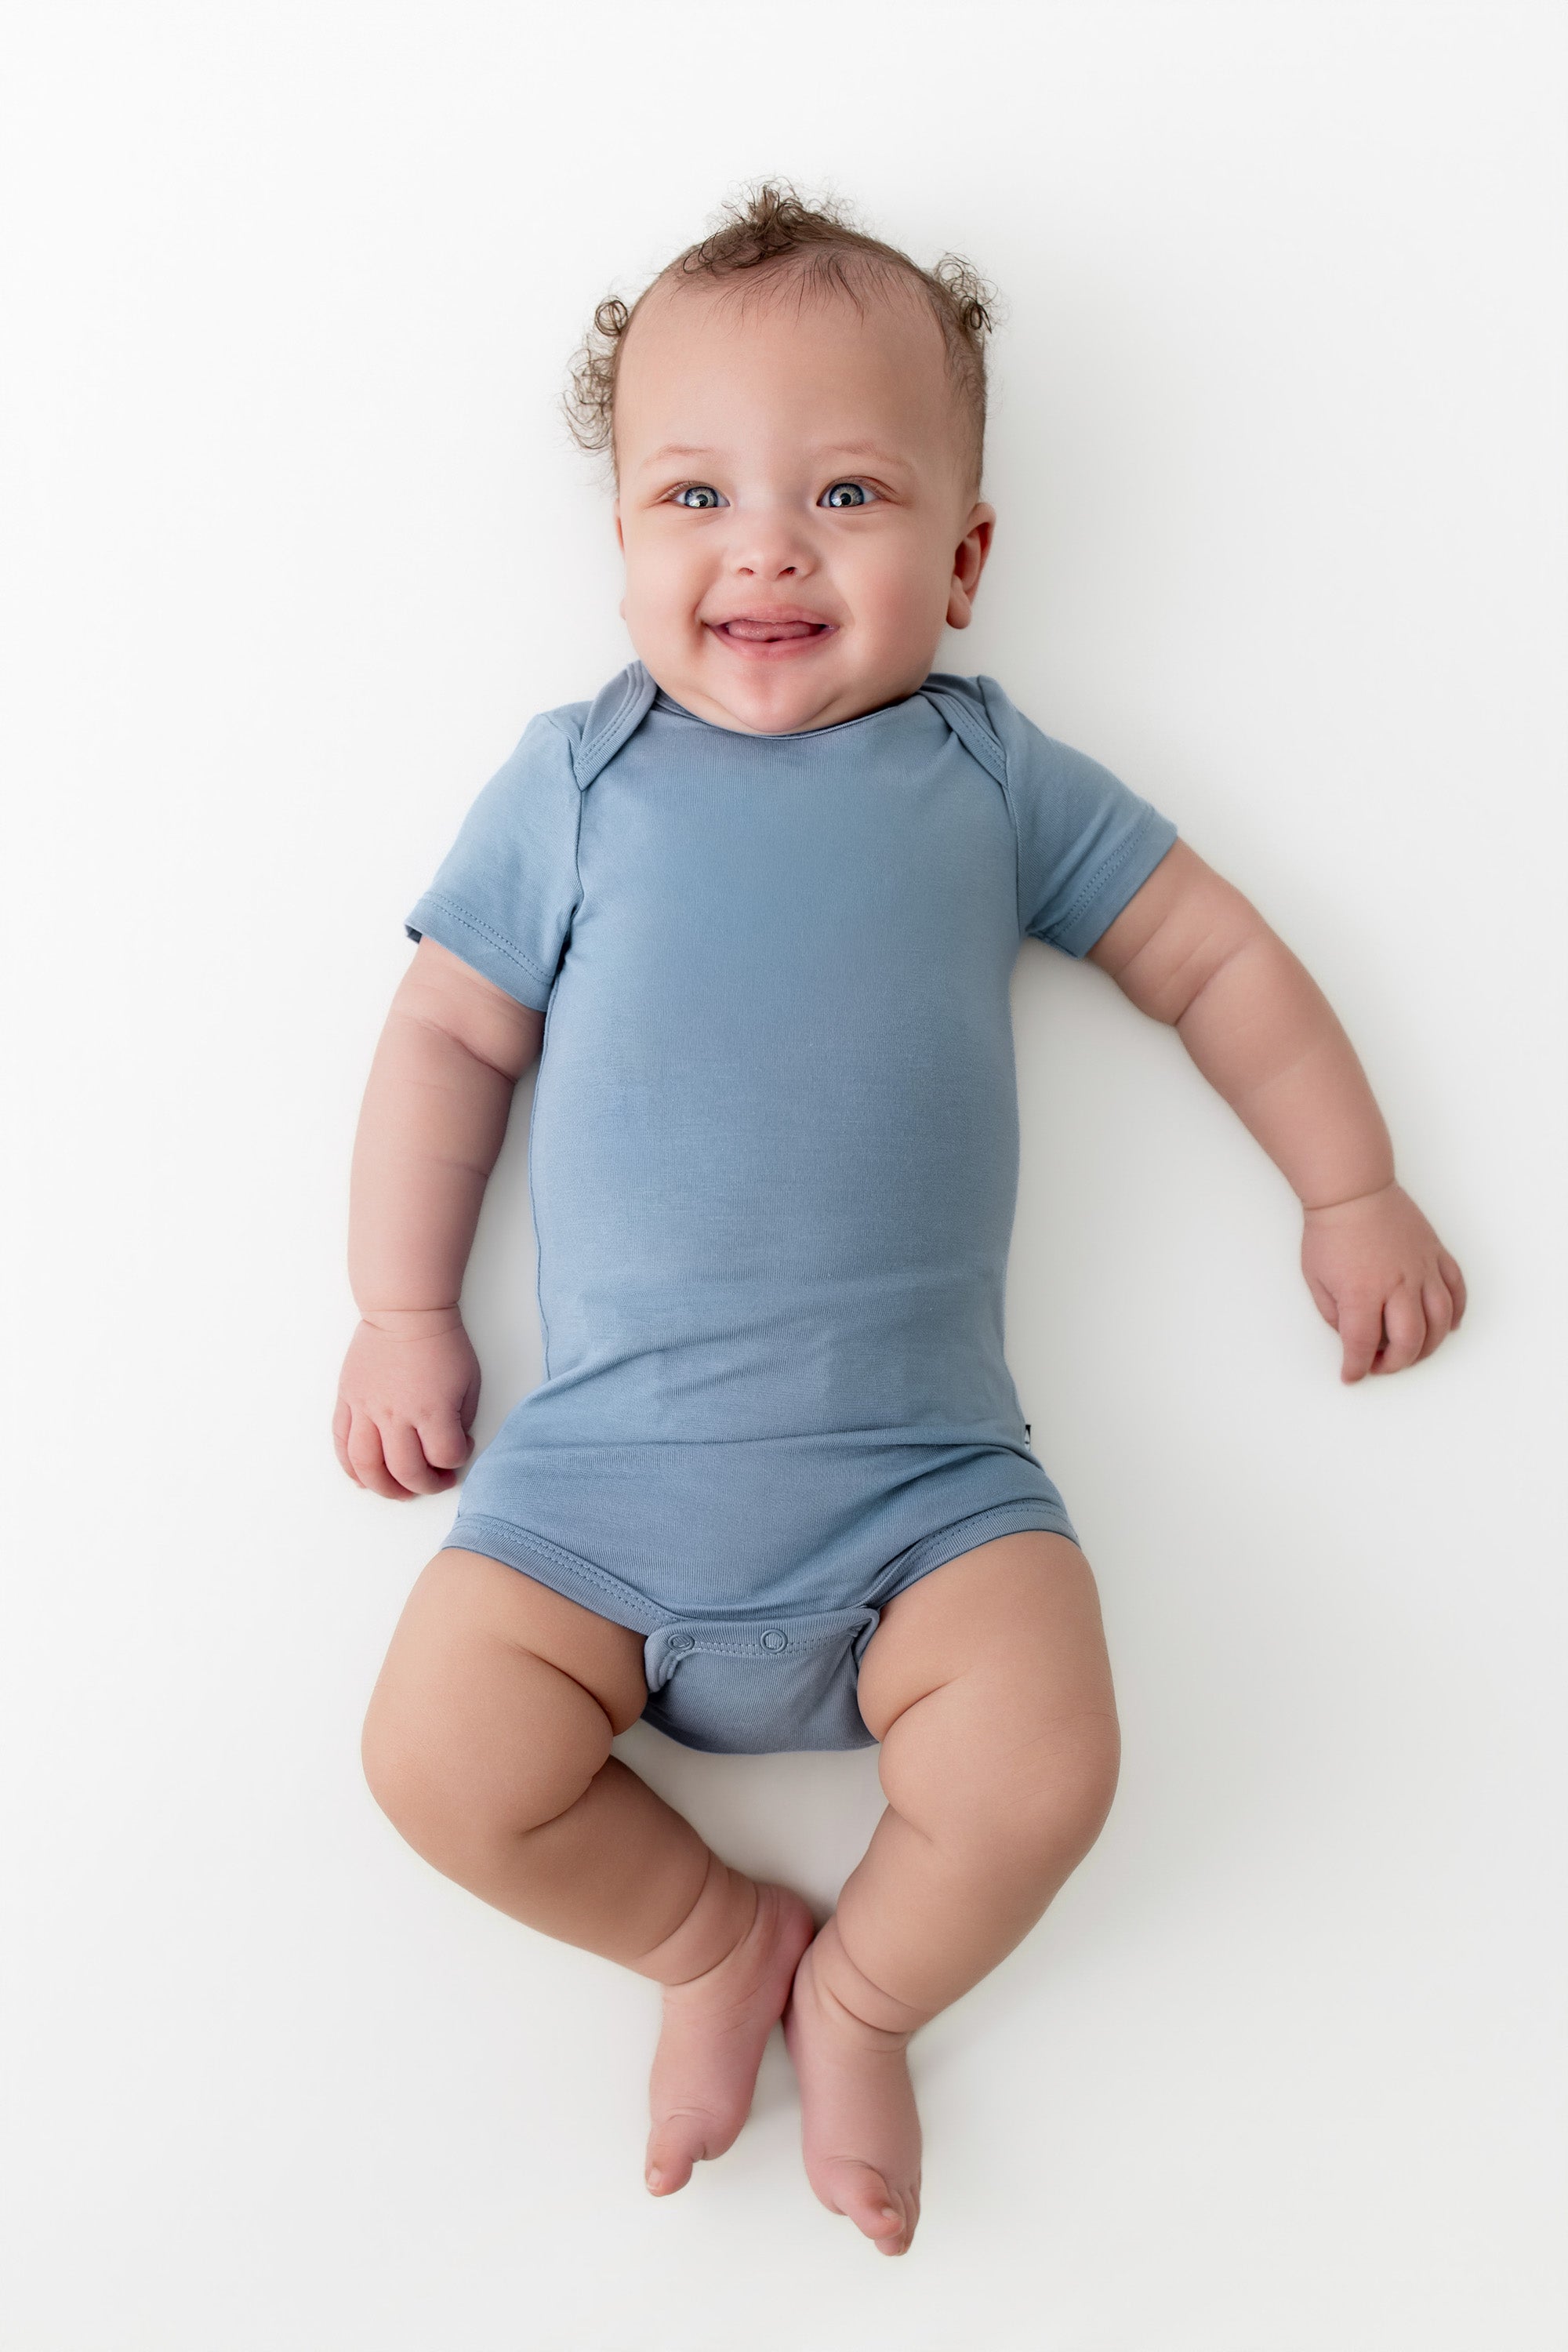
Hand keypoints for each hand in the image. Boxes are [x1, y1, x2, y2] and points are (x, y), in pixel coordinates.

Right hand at [333, 1308, 479, 1497]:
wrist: (406, 1312)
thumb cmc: (441, 1344)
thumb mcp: (469, 1382)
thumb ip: (460, 1420)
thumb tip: (451, 1446)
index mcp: (432, 1409)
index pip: (445, 1456)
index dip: (456, 1462)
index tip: (459, 1453)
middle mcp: (396, 1414)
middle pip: (406, 1471)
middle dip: (424, 1485)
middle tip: (433, 1482)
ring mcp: (367, 1408)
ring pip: (366, 1465)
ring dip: (383, 1487)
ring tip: (396, 1492)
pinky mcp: (348, 1400)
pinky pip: (341, 1442)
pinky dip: (350, 1467)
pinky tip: (363, 1478)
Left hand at [1301, 1181, 1466, 1382]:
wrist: (1352, 1190)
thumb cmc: (1330, 1231)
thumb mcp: (1316, 1279)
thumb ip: (1334, 1314)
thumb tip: (1353, 1336)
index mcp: (1361, 1292)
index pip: (1362, 1344)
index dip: (1356, 1367)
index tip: (1352, 1375)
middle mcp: (1397, 1284)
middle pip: (1409, 1340)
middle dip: (1395, 1363)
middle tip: (1381, 1365)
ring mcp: (1421, 1269)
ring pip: (1440, 1321)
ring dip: (1429, 1345)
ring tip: (1412, 1352)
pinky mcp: (1435, 1255)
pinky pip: (1456, 1290)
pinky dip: (1455, 1313)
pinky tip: (1446, 1326)